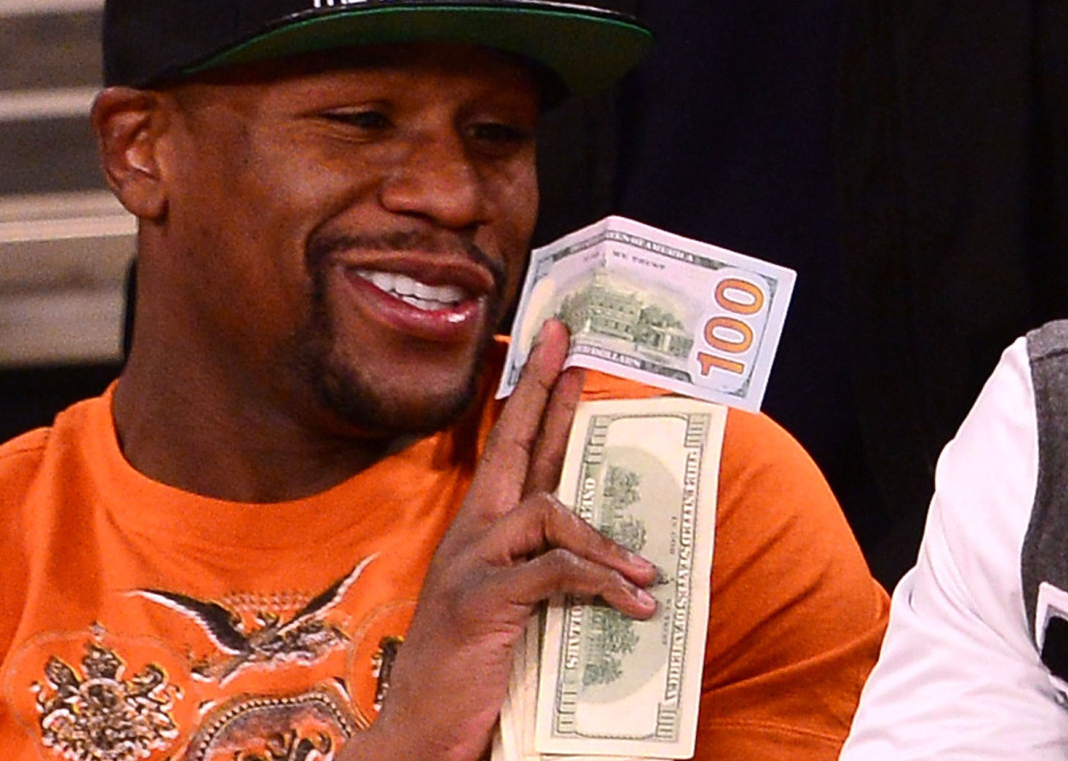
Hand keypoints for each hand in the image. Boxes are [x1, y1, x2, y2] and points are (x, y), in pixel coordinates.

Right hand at [342, 321, 660, 760]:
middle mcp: (470, 536)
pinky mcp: (484, 602)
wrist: (420, 733)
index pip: (506, 449)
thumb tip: (606, 554)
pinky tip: (637, 604)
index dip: (532, 397)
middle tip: (573, 345)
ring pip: (548, 510)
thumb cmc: (468, 676)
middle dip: (546, 393)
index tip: (556, 347)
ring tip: (648, 572)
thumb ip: (546, 575)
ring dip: (606, 540)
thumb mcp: (511, 613)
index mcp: (475, 535)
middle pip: (513, 447)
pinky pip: (556, 572)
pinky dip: (603, 582)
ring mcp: (472, 565)